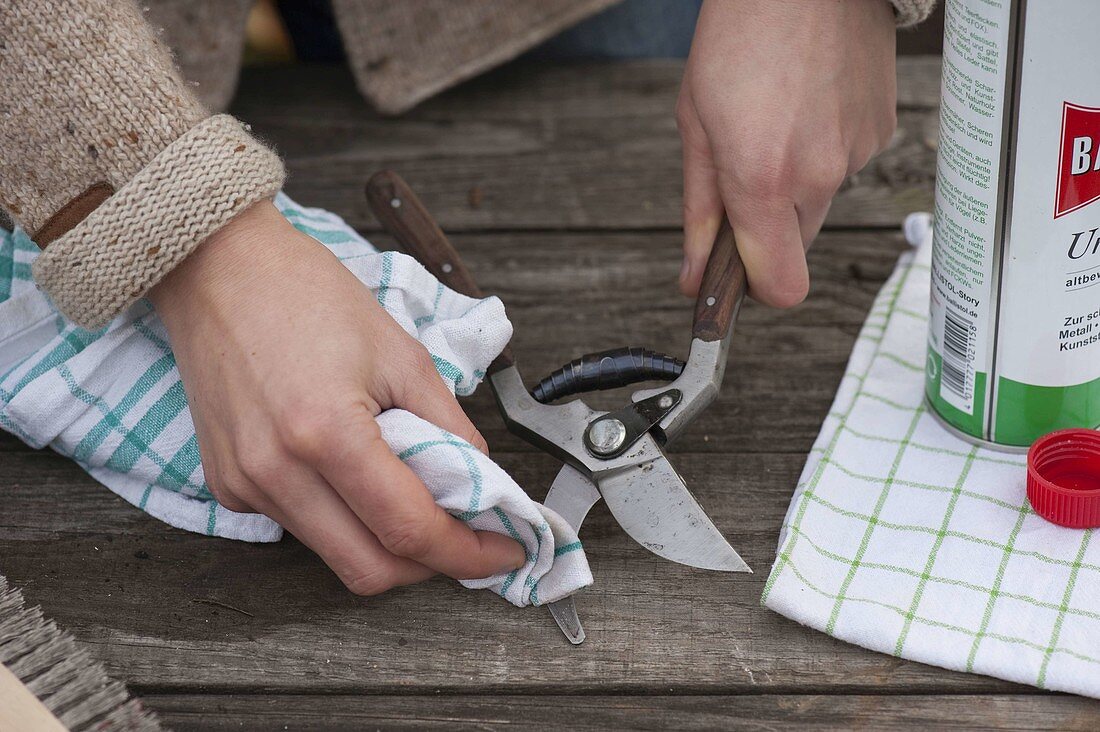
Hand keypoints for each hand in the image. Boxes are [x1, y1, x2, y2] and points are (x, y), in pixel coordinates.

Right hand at [148, 202, 524, 593]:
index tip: (506, 551)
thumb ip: (450, 428)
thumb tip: (483, 484)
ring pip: (335, 555)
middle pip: (370, 571)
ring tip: (418, 498)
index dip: (468, 553)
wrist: (219, 269)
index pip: (409, 529)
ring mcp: (244, 484)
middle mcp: (276, 472)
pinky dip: (345, 519)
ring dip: (387, 543)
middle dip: (431, 565)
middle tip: (469, 537)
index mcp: (326, 432)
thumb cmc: (308, 295)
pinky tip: (358, 476)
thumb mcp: (402, 354)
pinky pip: (301, 527)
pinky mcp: (227, 485)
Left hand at [677, 0, 896, 305]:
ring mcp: (855, 154)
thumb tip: (693, 277)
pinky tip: (806, 102)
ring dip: (793, 182)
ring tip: (775, 117)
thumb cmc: (740, 34)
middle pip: (794, 246)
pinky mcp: (880, 131)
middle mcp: (817, 177)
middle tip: (742, 168)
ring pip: (818, 204)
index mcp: (762, 180)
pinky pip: (844, 165)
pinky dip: (822, 149)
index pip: (781, 288)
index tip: (737, 273)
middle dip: (766, 226)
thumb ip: (699, 210)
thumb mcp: (695, 124)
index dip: (757, 290)